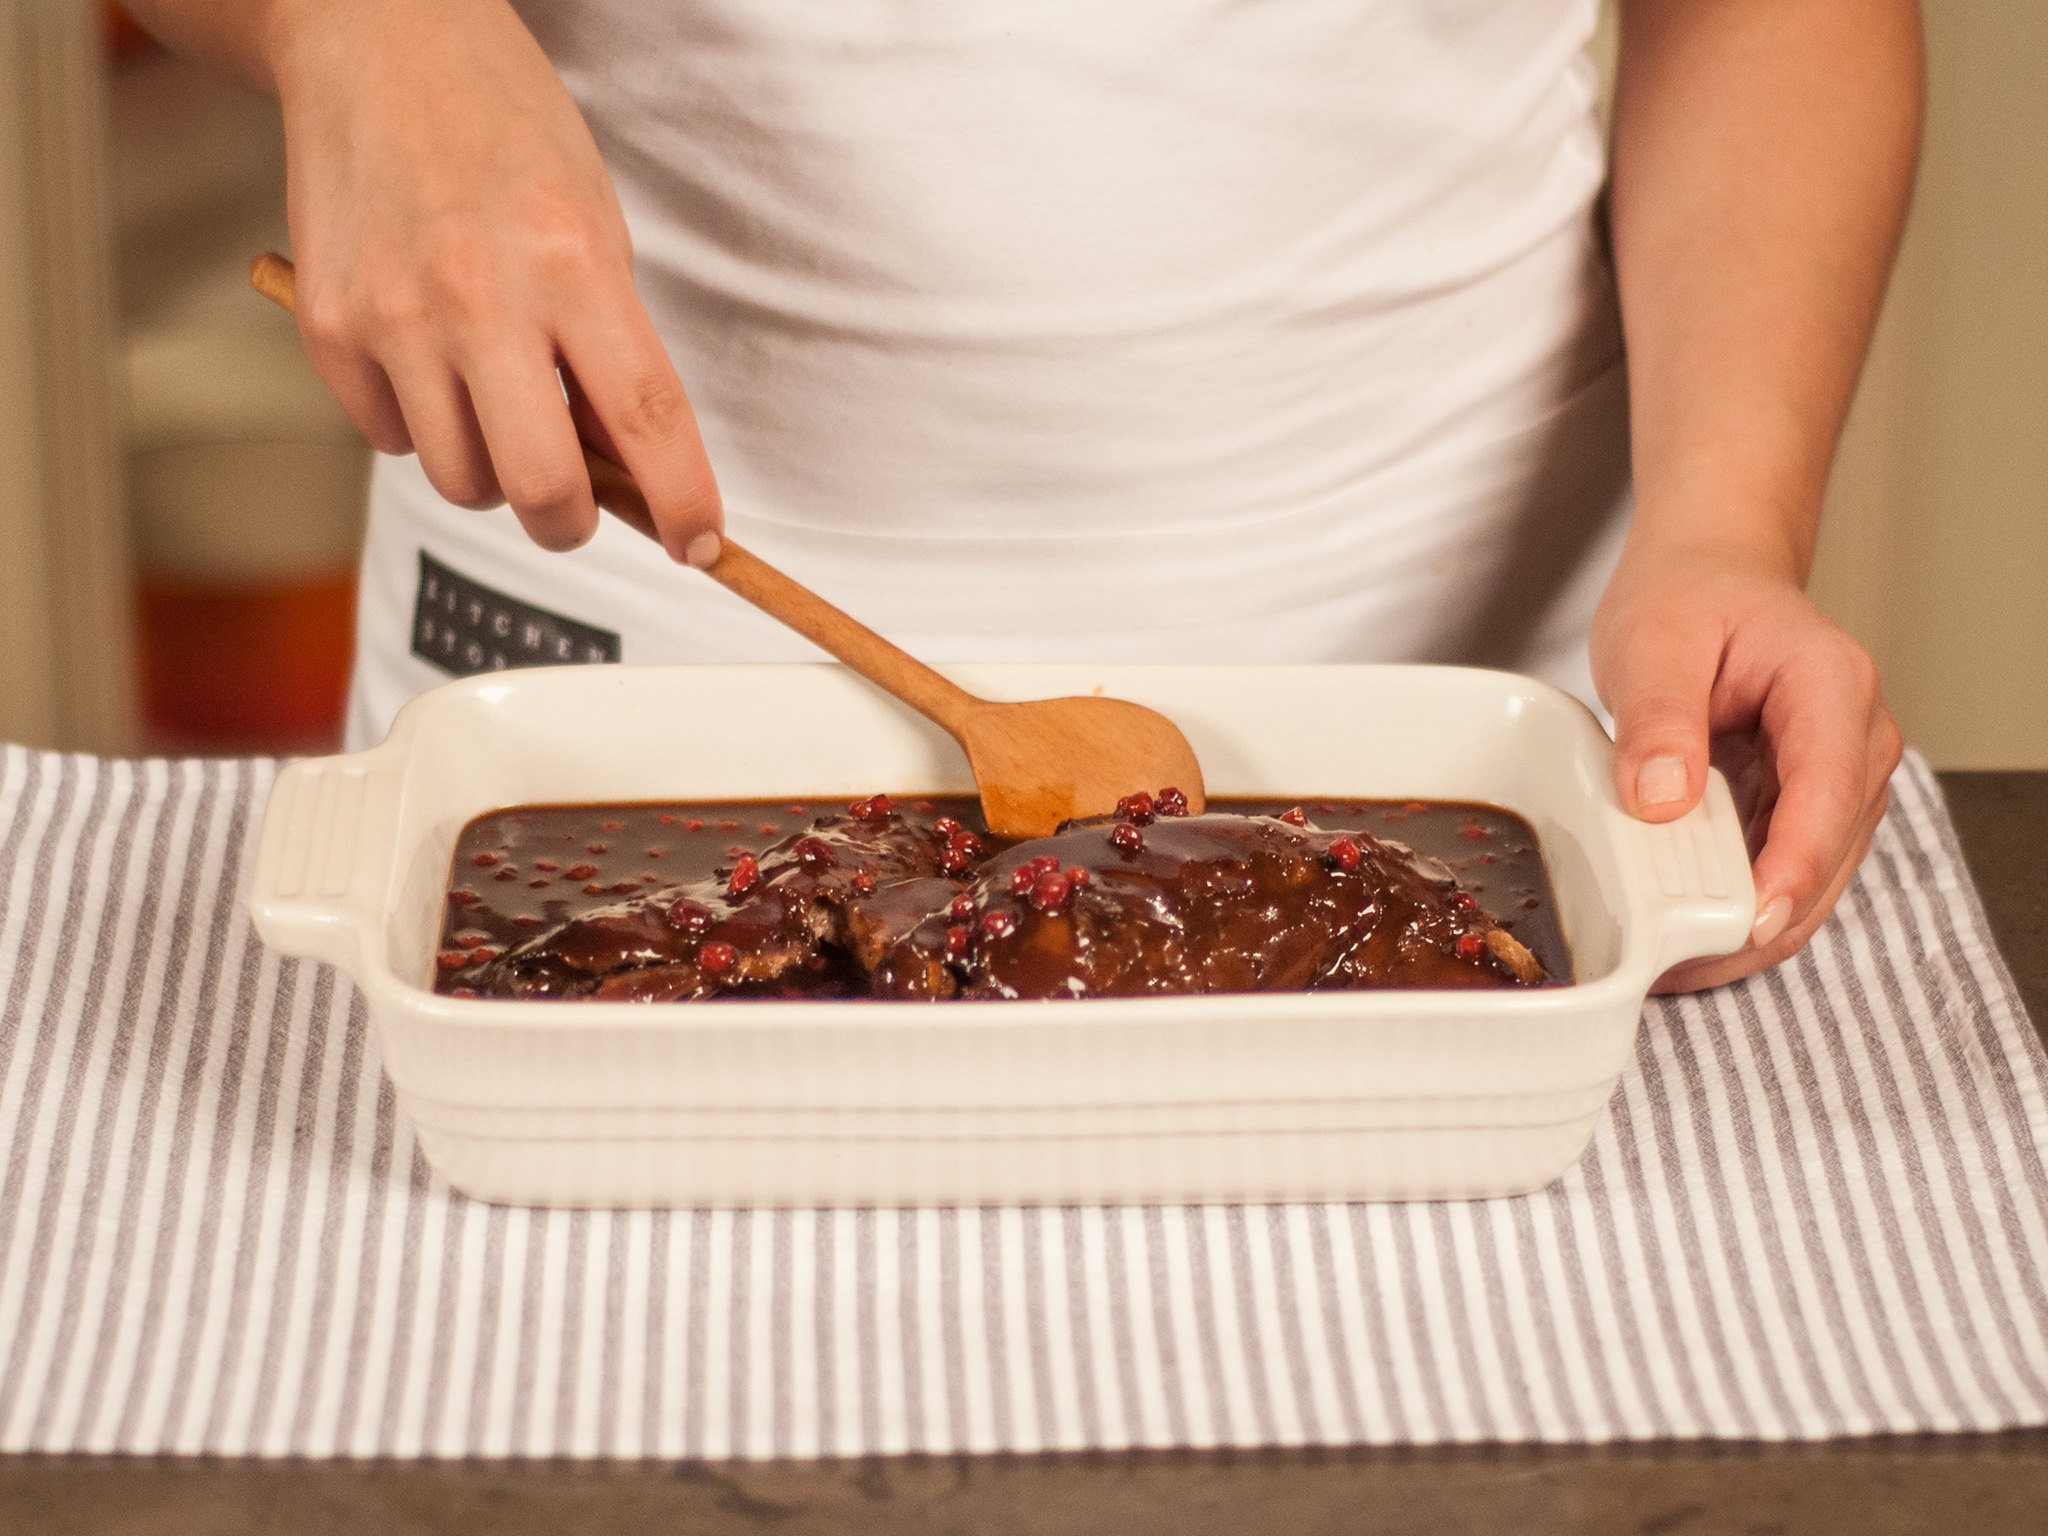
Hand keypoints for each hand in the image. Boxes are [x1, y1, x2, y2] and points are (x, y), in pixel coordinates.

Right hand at [266, 0, 720, 561]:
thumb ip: (611, 347)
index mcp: (571, 263)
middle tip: (577, 505)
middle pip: (542, 486)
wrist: (375, 39)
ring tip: (497, 410)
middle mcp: (479, 296)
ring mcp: (394, 316)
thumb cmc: (504, 131)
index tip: (701, 547)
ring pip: (462, 481)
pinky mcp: (327, 326)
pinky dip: (422, 429)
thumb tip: (626, 470)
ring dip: (493, 477)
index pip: (647, 421)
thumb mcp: (592, 223)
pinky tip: (429, 364)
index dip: (683, 503)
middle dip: (571, 522)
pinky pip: (390, 440)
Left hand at [1591, 540, 1902, 991]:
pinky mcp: (1809, 806)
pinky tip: (1684, 939)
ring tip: (1669, 966)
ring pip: (1813, 881)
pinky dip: (1740, 910)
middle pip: (1827, 855)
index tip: (1748, 921)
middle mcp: (1855, 740)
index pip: (1828, 795)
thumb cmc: (1686, 597)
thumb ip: (1657, 718)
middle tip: (1676, 966)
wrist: (1707, 575)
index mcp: (1830, 688)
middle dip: (1760, 921)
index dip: (1791, 867)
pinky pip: (1785, 873)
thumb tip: (1661, 801)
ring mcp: (1840, 779)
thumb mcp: (1652, 642)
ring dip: (1749, 930)